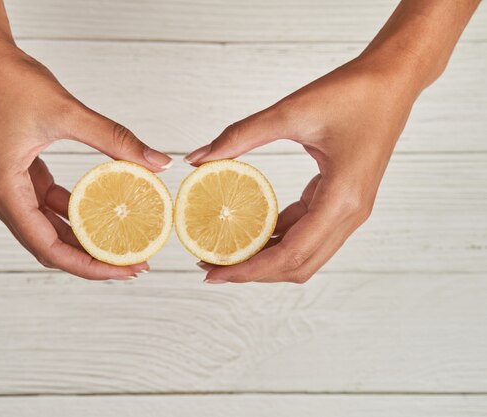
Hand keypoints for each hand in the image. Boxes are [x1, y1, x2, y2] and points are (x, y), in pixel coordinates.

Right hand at [0, 36, 171, 279]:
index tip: (126, 270)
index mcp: (5, 191)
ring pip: (50, 229)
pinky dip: (76, 213)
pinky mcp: (19, 175)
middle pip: (50, 247)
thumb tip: (158, 162)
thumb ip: (115, 139)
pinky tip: (105, 213)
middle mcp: (3, 197)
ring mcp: (10, 188)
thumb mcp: (67, 112)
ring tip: (124, 244)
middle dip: (93, 259)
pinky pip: (50, 205)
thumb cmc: (8, 81)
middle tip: (134, 263)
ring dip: (85, 239)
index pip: (49, 248)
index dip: (90, 266)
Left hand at [186, 56, 417, 283]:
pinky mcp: (344, 200)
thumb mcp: (291, 112)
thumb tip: (196, 157)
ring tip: (226, 252)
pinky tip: (251, 228)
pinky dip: (279, 237)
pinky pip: (308, 230)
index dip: (249, 269)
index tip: (212, 273)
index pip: (291, 254)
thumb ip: (240, 136)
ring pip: (305, 253)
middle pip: (298, 265)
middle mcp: (350, 213)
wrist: (393, 78)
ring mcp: (350, 210)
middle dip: (253, 271)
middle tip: (211, 266)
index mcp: (342, 199)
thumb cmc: (353, 91)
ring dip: (266, 257)